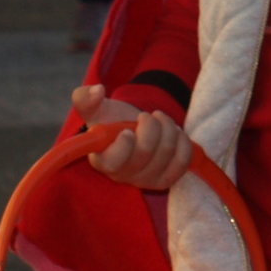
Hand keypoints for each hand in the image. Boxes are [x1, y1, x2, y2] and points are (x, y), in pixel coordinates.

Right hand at [72, 84, 195, 189]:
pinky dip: (183, 142)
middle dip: (152, 126)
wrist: (138, 130)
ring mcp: (145, 180)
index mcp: (102, 160)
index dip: (124, 145)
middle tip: (148, 116)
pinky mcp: (165, 179)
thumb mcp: (99, 110)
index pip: (113, 162)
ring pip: (167, 153)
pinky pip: (183, 161)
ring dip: (168, 129)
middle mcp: (122, 175)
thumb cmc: (115, 122)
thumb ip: (87, 100)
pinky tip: (174, 133)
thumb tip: (96, 90)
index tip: (128, 129)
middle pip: (146, 151)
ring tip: (161, 122)